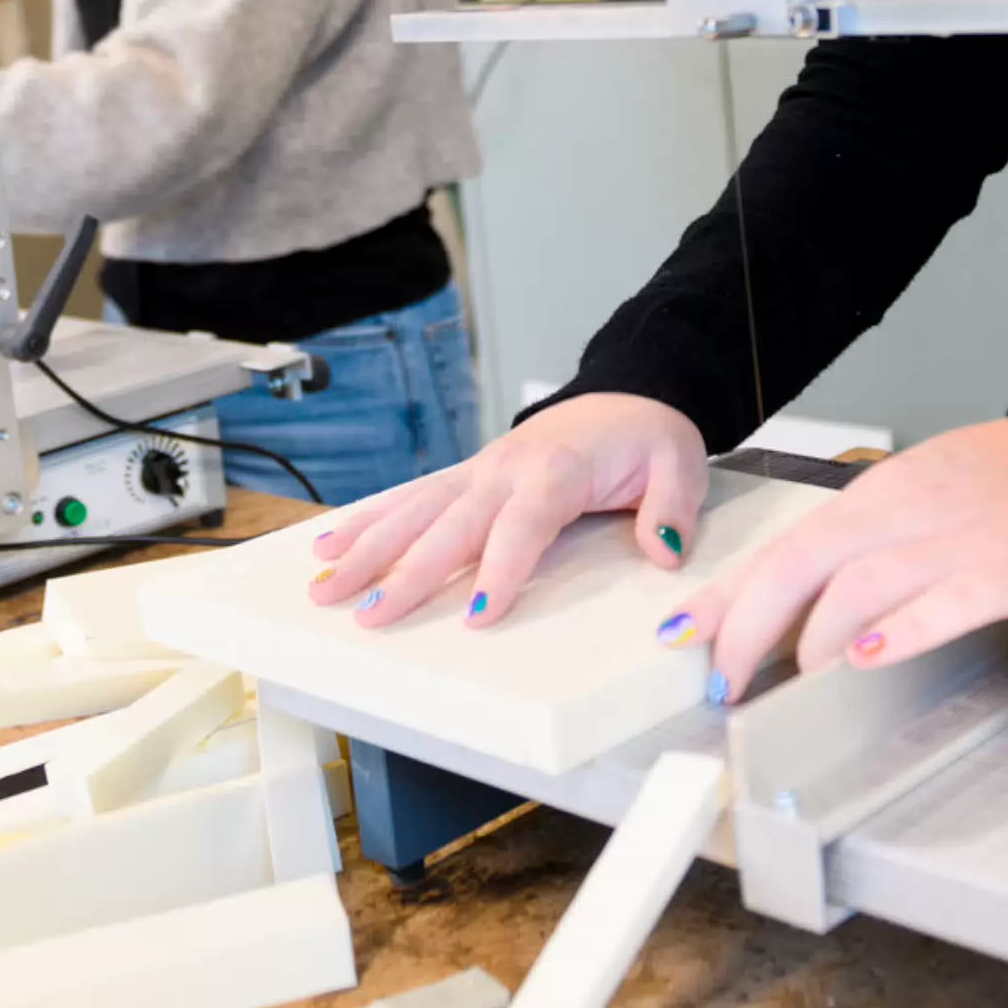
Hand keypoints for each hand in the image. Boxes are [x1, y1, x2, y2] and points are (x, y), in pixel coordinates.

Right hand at [305, 392, 707, 627]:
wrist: (628, 392)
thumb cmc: (647, 435)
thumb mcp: (680, 463)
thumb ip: (673, 509)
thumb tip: (664, 551)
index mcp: (557, 469)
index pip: (525, 523)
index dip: (501, 567)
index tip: (479, 613)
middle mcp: (506, 468)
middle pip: (451, 524)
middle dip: (408, 571)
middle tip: (371, 614)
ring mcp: (480, 471)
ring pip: (415, 510)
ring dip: (368, 546)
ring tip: (326, 584)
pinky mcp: (468, 476)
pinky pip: (412, 498)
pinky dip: (369, 519)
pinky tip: (329, 544)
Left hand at [671, 418, 1007, 702]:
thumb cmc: (993, 486)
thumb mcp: (913, 498)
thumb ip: (857, 544)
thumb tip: (790, 602)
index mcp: (875, 496)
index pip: (783, 545)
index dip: (729, 592)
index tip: (683, 632)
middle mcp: (903, 513)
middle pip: (802, 564)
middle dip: (750, 625)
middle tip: (724, 681)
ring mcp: (954, 542)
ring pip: (859, 586)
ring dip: (812, 640)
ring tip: (789, 681)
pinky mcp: (1004, 570)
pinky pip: (941, 603)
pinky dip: (897, 634)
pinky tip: (863, 661)